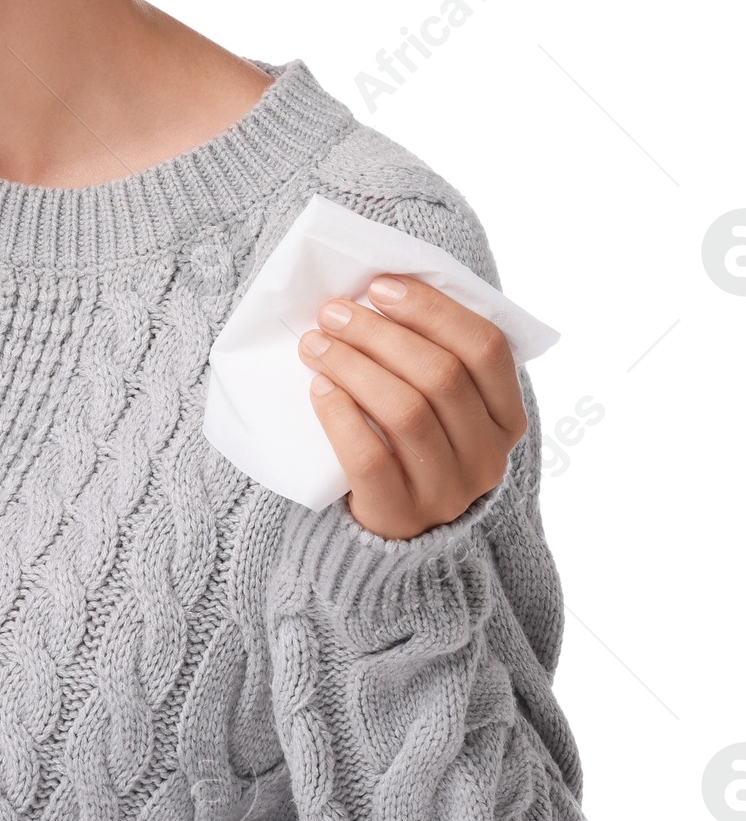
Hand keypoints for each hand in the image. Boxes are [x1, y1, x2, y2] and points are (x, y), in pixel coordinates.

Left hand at [298, 275, 527, 540]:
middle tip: (332, 311)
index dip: (433, 309)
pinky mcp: (400, 516)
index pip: (486, 348)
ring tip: (315, 343)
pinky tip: (320, 388)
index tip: (379, 286)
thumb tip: (376, 290)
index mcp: (505, 416)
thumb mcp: (441, 404)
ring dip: (354, 365)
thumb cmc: (412, 442)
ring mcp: (448, 491)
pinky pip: (371, 459)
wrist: (396, 533)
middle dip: (379, 333)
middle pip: (440, 375)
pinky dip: (341, 416)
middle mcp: (488, 456)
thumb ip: (429, 354)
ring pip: (406, 412)